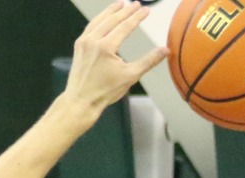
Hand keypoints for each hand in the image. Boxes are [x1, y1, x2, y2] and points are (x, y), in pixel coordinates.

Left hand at [61, 2, 165, 116]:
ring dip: (111, 11)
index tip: (146, 10)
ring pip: (99, 20)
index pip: (125, 26)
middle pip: (112, 20)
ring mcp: (84, 42)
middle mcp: (93, 41)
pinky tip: (104, 17)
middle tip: (136, 4)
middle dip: (125, 10)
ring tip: (121, 4)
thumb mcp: (130, 76)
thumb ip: (148, 61)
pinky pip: (90, 27)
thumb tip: (166, 50)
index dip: (137, 17)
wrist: (80, 101)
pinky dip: (99, 19)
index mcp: (106, 47)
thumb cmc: (105, 92)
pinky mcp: (78, 46)